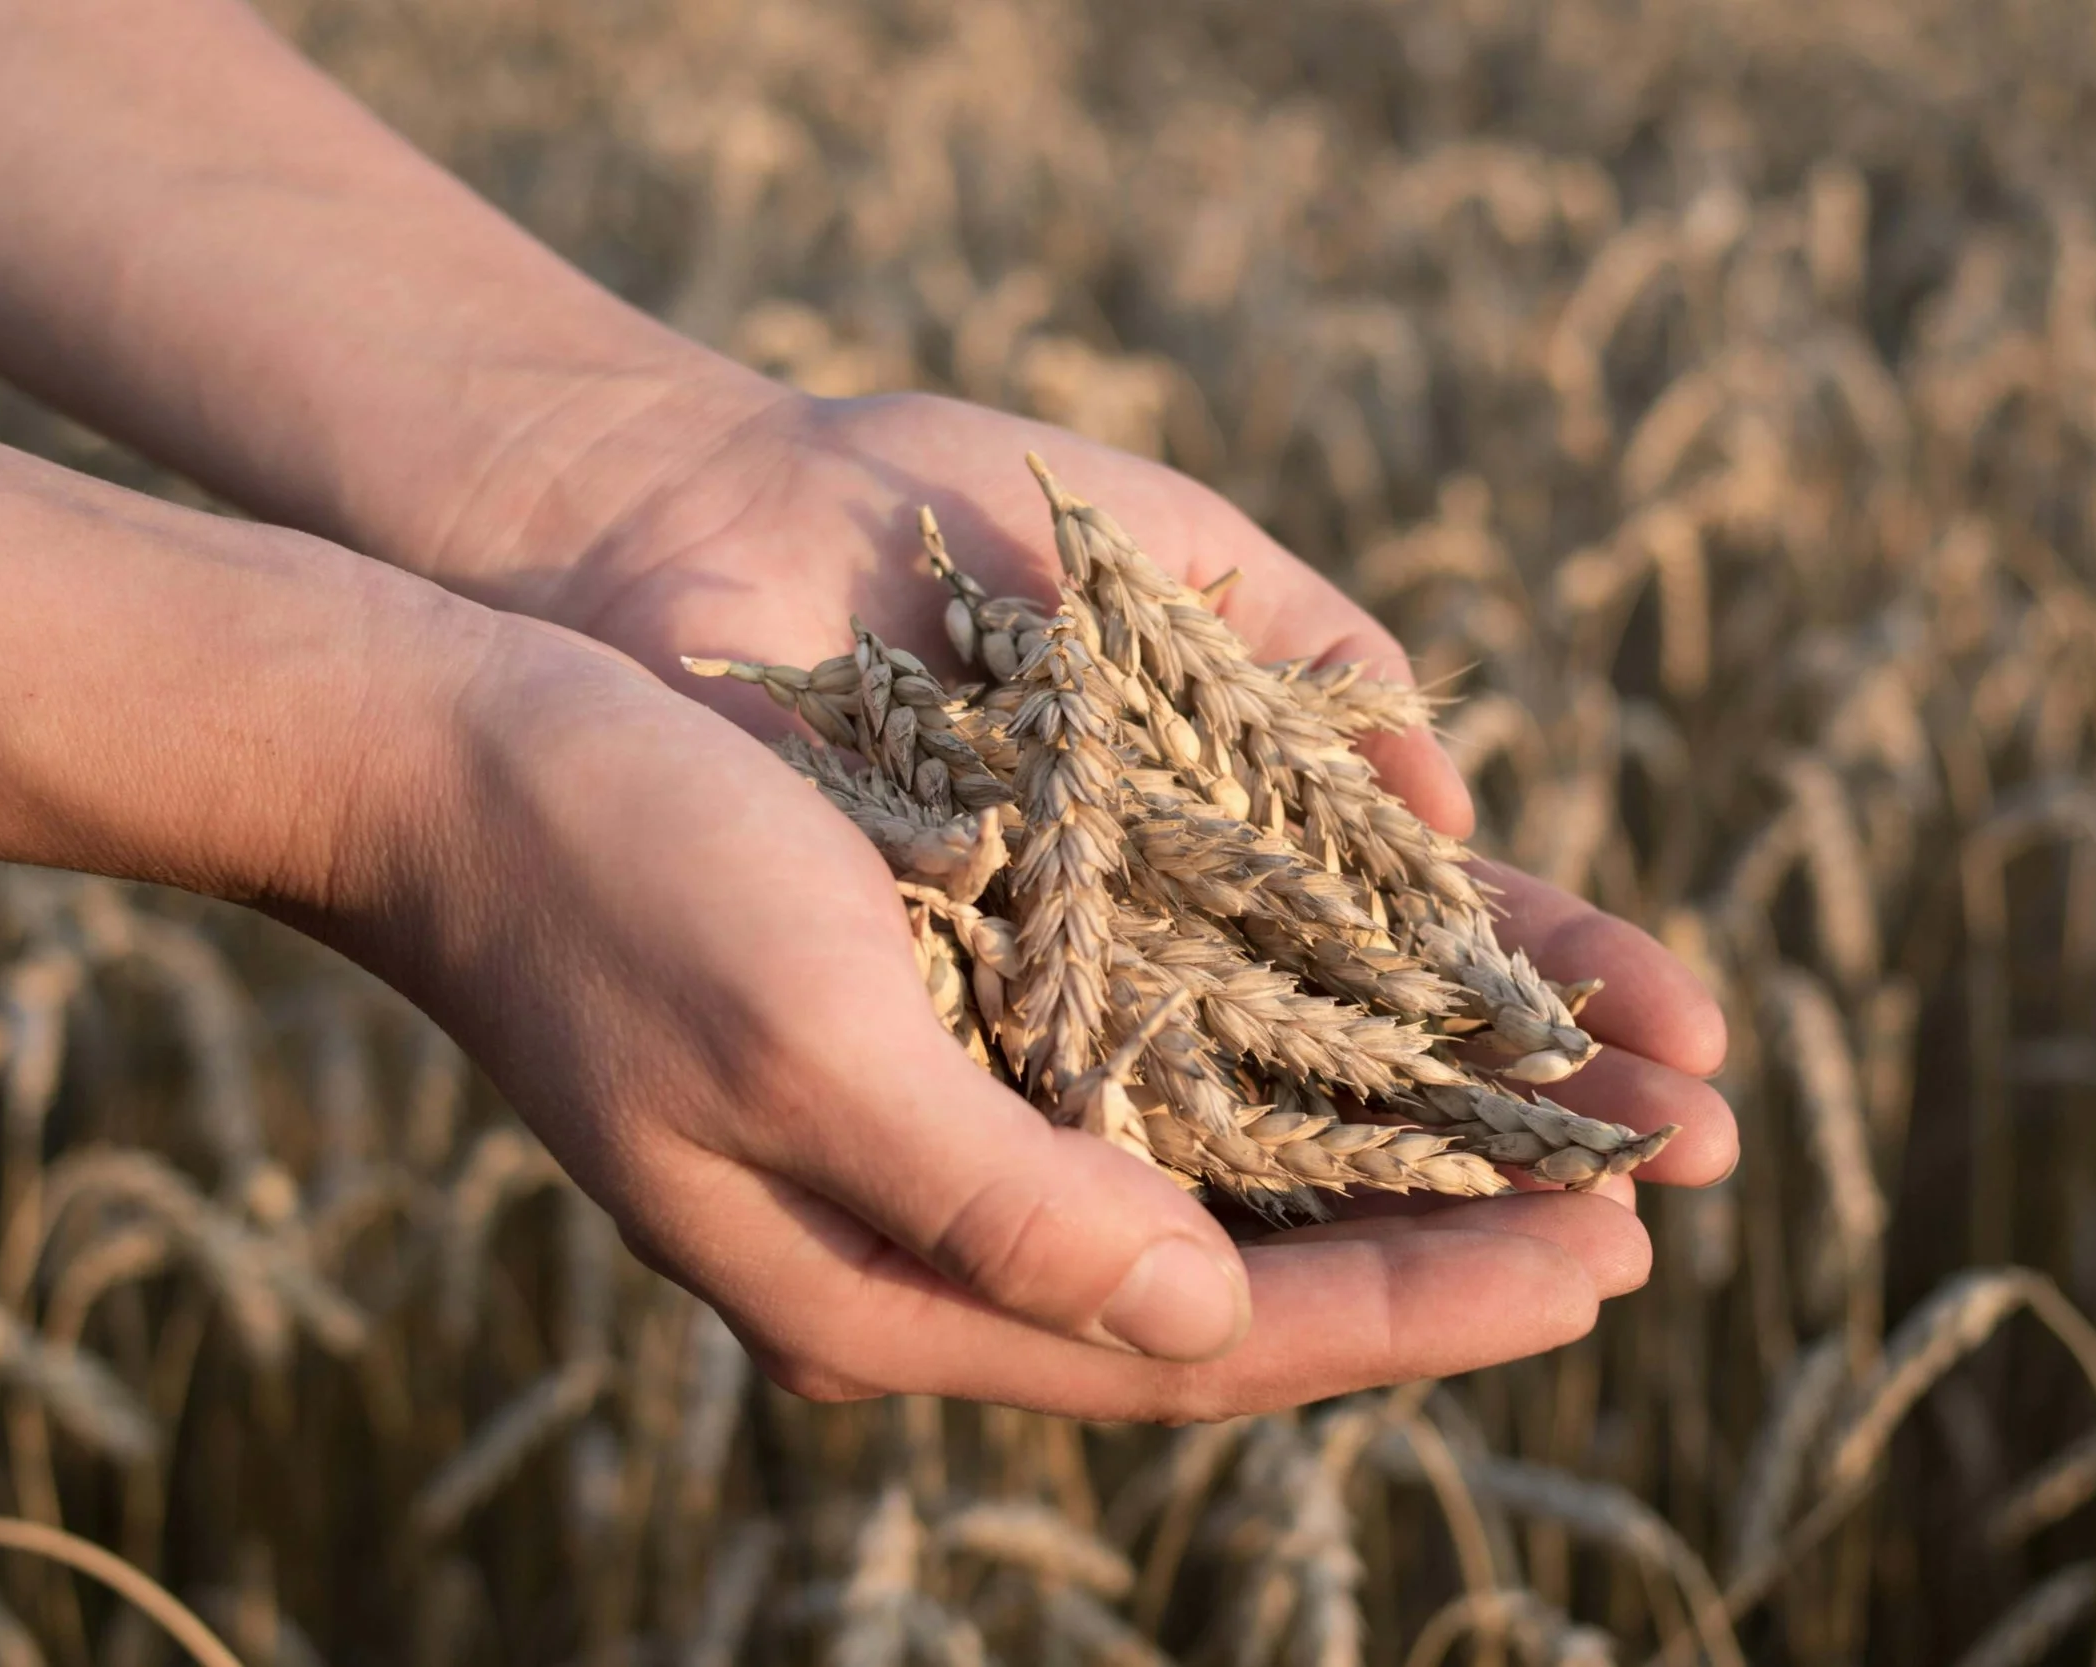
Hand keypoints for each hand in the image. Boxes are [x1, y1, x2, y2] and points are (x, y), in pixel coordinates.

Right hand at [398, 365, 1738, 1414]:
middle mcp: (937, 1240)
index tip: (1606, 1263)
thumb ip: (1004, 1199)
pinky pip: (1158, 1090)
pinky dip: (1289, 1073)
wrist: (456, 753)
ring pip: (1220, 1190)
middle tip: (1638, 1212)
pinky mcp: (942, 1038)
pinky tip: (1392, 1037)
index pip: (1218, 1338)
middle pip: (1246, 1283)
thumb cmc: (612, 877)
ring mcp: (939, 1145)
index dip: (1425, 1307)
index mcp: (895, 1287)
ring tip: (1560, 1136)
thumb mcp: (799, 1039)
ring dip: (1388, 1164)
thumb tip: (1208, 1321)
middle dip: (1445, 1251)